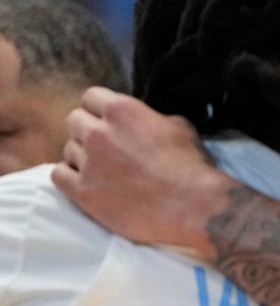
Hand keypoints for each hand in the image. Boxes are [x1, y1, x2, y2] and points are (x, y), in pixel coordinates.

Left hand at [52, 87, 236, 258]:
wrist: (196, 208)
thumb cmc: (193, 167)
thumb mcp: (179, 128)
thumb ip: (151, 118)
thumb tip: (143, 122)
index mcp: (121, 111)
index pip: (91, 97)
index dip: (101, 110)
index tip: (110, 121)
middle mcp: (98, 133)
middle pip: (74, 121)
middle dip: (88, 131)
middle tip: (106, 146)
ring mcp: (88, 163)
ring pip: (68, 150)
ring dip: (82, 157)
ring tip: (103, 170)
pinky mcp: (83, 192)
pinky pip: (58, 176)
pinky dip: (70, 177)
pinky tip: (88, 182)